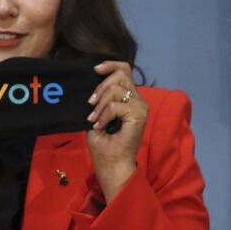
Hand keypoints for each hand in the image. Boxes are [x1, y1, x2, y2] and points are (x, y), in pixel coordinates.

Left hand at [85, 61, 148, 202]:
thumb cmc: (104, 145)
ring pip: (117, 88)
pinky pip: (116, 105)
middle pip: (121, 73)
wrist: (112, 165)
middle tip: (91, 103)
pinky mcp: (139, 115)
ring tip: (95, 118)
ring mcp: (140, 106)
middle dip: (101, 86)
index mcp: (129, 98)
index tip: (95, 69)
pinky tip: (100, 125)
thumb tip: (90, 82)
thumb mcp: (96, 116)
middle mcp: (138, 99)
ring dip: (101, 103)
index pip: (124, 70)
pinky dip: (104, 114)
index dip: (110, 64)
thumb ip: (99, 99)